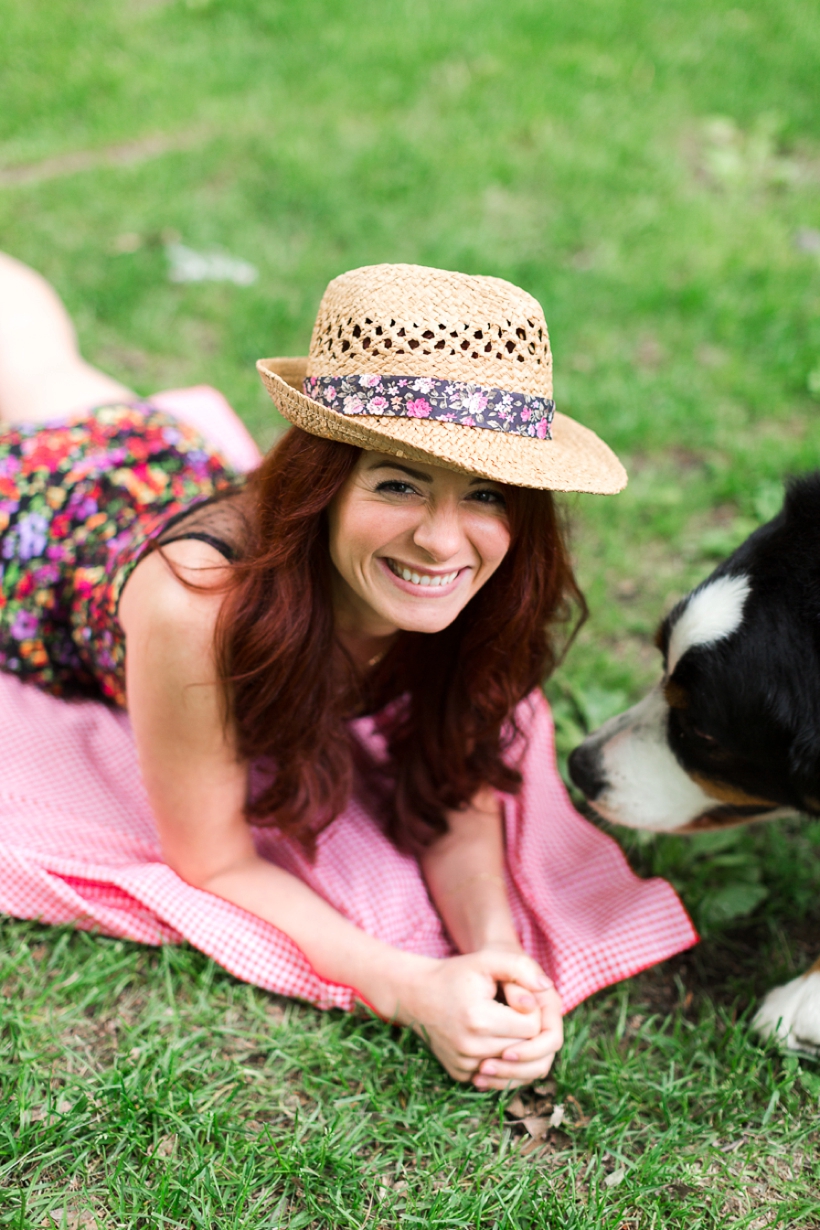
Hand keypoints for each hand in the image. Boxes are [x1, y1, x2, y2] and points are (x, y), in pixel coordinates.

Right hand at [471, 941, 563, 1090]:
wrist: (417, 995)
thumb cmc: (456, 975)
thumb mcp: (487, 959)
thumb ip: (520, 967)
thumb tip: (546, 987)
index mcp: (480, 1020)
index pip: (532, 1028)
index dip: (532, 1012)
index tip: (518, 999)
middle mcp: (470, 1049)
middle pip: (524, 1049)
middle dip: (525, 1031)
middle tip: (512, 1011)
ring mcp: (464, 1065)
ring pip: (512, 1066)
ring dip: (515, 1048)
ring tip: (507, 1026)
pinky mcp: (460, 1074)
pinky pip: (495, 1076)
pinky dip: (500, 1061)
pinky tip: (495, 1041)